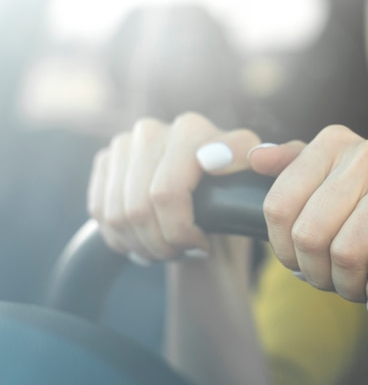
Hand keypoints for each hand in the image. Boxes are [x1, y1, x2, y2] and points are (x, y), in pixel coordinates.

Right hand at [87, 113, 263, 261]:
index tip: (202, 247)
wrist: (208, 202)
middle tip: (184, 255)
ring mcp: (125, 144)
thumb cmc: (233, 197)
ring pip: (117, 216)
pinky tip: (145, 242)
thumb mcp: (250, 184)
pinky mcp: (106, 161)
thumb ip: (247, 162)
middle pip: (139, 209)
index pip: (166, 194)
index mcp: (190, 129)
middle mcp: (152, 129)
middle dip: (163, 245)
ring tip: (168, 252)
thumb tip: (211, 160)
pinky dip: (122, 240)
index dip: (181, 231)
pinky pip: (100, 213)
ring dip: (143, 246)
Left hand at [249, 125, 367, 314]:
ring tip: (357, 290)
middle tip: (332, 283)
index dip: (283, 249)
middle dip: (317, 273)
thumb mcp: (335, 191)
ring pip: (348, 252)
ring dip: (348, 287)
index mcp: (336, 143)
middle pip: (309, 234)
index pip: (278, 207)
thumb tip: (254, 156)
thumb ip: (293, 171)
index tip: (300, 264)